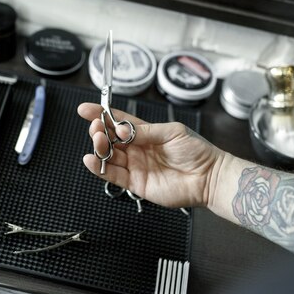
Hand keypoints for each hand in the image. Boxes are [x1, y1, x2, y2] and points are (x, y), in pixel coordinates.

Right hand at [78, 103, 225, 207]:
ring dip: (98, 147)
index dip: (101, 114)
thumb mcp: (172, 132)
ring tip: (97, 140)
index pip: (118, 122)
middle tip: (97, 127)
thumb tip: (121, 129)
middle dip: (99, 131)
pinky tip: (90, 160)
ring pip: (109, 156)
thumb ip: (145, 131)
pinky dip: (99, 168)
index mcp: (145, 133)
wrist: (208, 177)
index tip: (85, 110)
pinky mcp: (135, 184)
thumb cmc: (196, 151)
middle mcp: (137, 149)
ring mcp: (135, 166)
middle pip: (110, 139)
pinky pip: (113, 175)